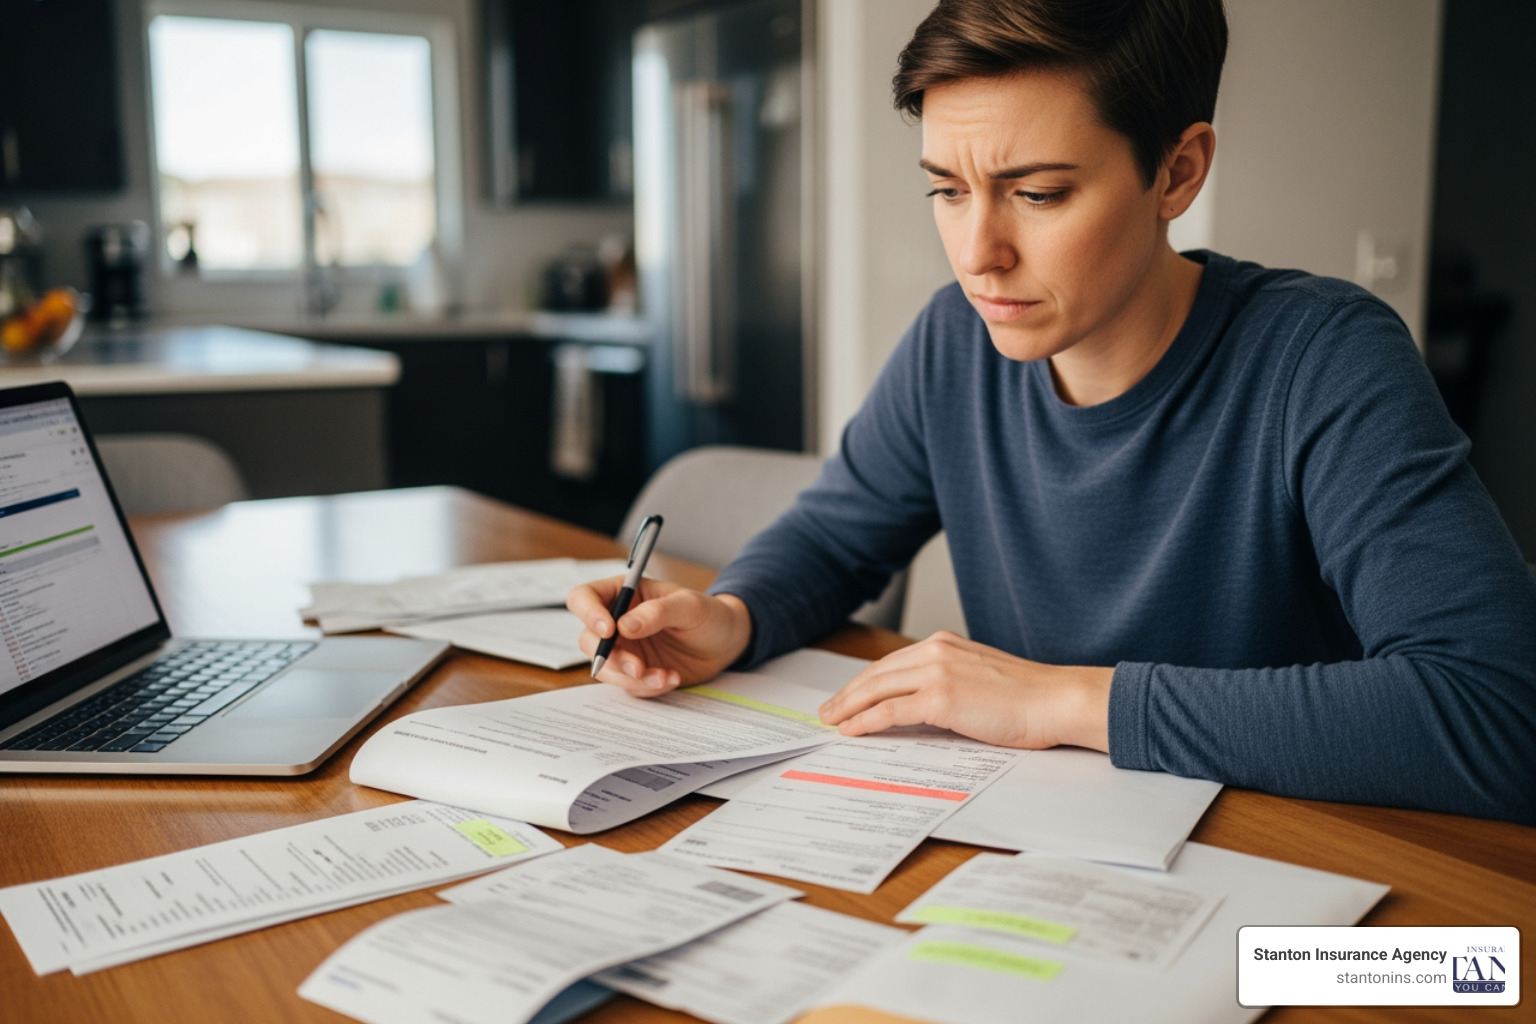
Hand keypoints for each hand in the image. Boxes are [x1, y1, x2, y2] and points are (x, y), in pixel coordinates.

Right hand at [566, 577, 752, 696]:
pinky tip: (672, 678)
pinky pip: (628, 685)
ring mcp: (625, 648)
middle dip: (611, 657)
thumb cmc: (708, 614)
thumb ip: (657, 612)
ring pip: (605, 668)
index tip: (609, 630)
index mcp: (624, 594)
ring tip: (663, 677)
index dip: (588, 613)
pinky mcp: (635, 672)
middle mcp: (617, 621)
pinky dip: (647, 687)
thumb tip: (624, 626)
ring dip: (630, 678)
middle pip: (588, 639)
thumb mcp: (689, 606)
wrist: (726, 643)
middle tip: (638, 667)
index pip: (584, 597)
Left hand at [817, 631, 1112, 750]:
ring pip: (877, 689)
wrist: (1057, 699)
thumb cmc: (1030, 698)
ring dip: (849, 707)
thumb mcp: (981, 679)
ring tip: (832, 721)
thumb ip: (951, 683)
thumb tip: (923, 706)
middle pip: (877, 673)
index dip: (866, 682)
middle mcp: (936, 651)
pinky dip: (865, 721)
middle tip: (828, 710)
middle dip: (848, 694)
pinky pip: (890, 710)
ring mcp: (937, 672)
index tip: (849, 696)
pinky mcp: (941, 698)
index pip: (893, 663)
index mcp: (946, 644)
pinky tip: (852, 730)